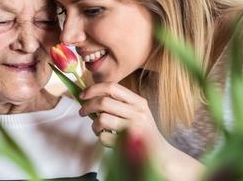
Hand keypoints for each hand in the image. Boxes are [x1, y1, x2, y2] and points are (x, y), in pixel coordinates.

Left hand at [78, 82, 205, 180]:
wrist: (159, 154)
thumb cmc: (143, 131)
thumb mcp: (138, 112)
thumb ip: (119, 102)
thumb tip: (90, 96)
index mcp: (139, 102)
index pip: (113, 87)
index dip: (94, 89)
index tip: (83, 95)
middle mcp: (138, 113)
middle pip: (103, 102)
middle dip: (87, 106)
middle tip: (82, 112)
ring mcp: (133, 128)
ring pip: (101, 119)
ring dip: (94, 125)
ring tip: (98, 128)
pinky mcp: (127, 144)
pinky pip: (103, 137)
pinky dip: (100, 137)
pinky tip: (107, 138)